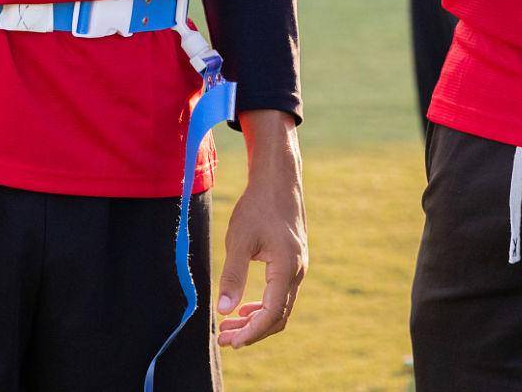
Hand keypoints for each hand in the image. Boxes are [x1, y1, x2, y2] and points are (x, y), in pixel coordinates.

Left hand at [217, 111, 307, 349]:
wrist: (278, 180)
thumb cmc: (257, 206)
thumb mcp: (239, 240)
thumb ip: (232, 275)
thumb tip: (223, 310)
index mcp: (286, 268)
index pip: (271, 314)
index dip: (250, 332)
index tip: (229, 341)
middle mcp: (297, 272)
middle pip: (278, 317)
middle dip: (251, 332)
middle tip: (223, 338)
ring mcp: (297, 268)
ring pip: (280, 307)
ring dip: (256, 320)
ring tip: (229, 326)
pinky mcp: (292, 263)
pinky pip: (280, 294)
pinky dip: (263, 306)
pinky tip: (244, 307)